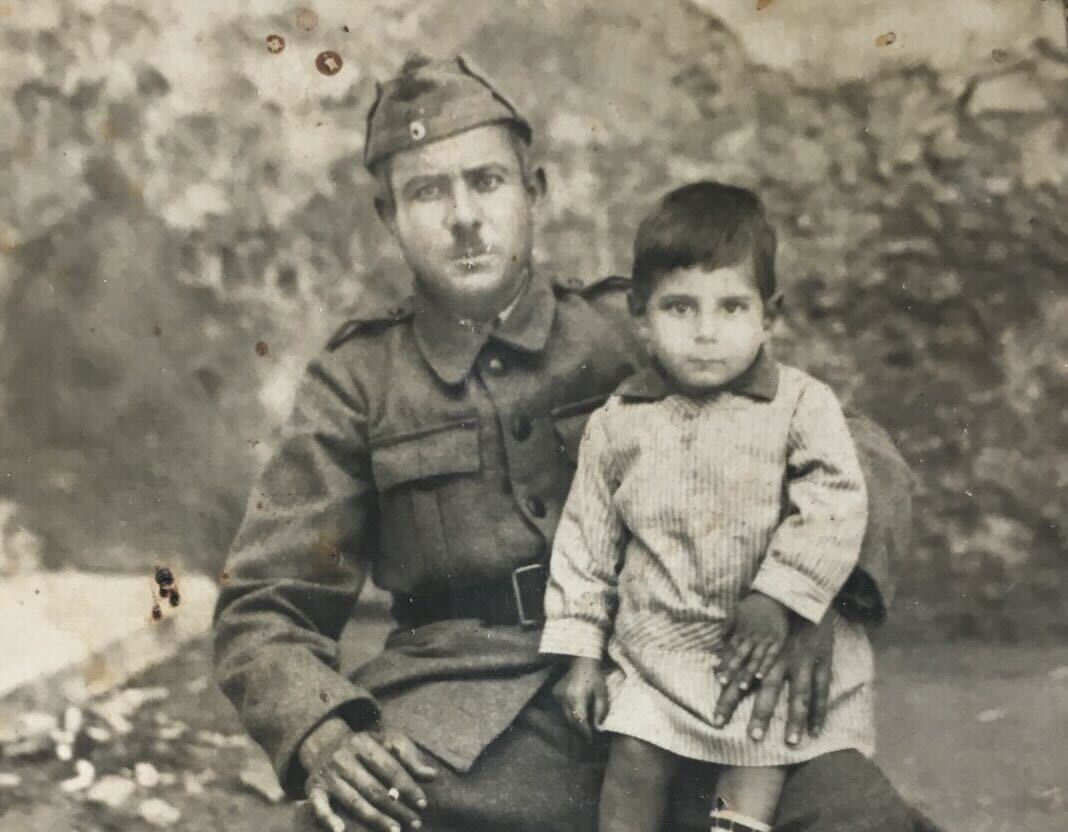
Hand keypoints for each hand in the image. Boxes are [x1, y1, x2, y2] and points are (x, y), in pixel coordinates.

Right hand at [300, 717, 437, 831]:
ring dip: (376, 819)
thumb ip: (410, 758)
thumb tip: (432, 776)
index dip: (408, 787)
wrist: (324, 742)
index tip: (423, 804)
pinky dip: (329, 819)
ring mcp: (327, 774)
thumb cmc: (365, 746)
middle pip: (374, 788)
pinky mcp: (313, 788)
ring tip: (395, 830)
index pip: (390, 769)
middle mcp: (343, 757)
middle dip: (397, 808)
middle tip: (415, 823)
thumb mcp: (388, 741)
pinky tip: (341, 831)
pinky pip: (319, 806)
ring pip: (354, 801)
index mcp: (364, 743)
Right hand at [551, 656, 608, 741]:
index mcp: (577, 698)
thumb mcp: (602, 692)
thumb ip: (600, 709)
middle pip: (572, 720)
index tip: (591, 740)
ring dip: (575, 721)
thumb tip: (598, 726)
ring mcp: (559, 695)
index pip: (580, 721)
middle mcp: (565, 698)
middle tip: (588, 736)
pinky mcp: (556, 693)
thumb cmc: (595, 676)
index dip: (585, 732)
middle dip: (580, 729)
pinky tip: (577, 711)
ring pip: (566, 715)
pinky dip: (570, 712)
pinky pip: (563, 708)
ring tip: (584, 727)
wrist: (582, 660)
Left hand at [713, 611, 834, 746]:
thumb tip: (715, 658)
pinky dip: (819, 712)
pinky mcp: (821, 663)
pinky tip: (816, 731)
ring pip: (798, 695)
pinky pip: (821, 690)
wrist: (804, 593)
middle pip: (768, 691)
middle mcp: (780, 659)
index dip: (728, 699)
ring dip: (794, 720)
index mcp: (760, 652)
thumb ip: (733, 643)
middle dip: (760, 714)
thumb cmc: (774, 611)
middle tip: (753, 737)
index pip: (739, 679)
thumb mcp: (749, 624)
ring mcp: (803, 662)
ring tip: (790, 742)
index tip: (716, 720)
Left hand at [717, 592, 789, 692]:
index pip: (730, 650)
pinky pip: (771, 656)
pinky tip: (760, 677)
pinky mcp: (777, 641)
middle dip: (732, 670)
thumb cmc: (753, 606)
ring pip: (754, 659)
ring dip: (748, 673)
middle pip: (740, 656)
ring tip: (741, 686)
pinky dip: (766, 666)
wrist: (773, 597)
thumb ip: (728, 626)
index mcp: (740, 632)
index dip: (724, 663)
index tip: (717, 675)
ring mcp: (765, 640)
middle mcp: (751, 637)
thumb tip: (719, 638)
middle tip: (724, 683)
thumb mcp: (736, 612)